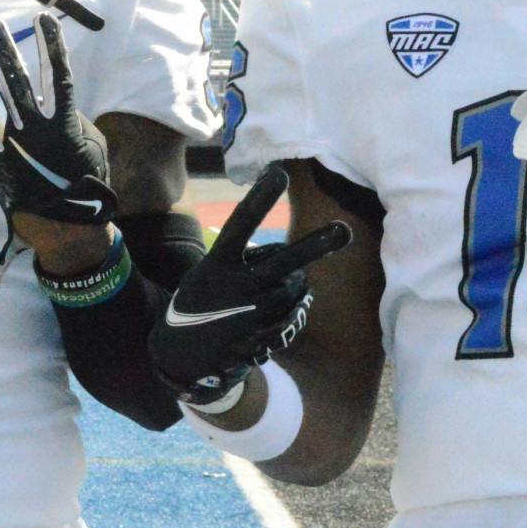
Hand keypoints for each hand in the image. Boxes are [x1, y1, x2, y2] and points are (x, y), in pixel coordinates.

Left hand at [0, 13, 115, 260]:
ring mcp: (11, 145)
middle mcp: (35, 129)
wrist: (65, 227)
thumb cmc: (86, 184)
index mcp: (65, 123)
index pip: (58, 74)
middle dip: (4, 48)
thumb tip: (58, 103)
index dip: (52, 45)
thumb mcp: (93, 146)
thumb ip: (76, 118)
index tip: (44, 18)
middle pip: (16, 79)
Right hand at [149, 165, 349, 403]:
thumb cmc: (201, 301)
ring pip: (295, 287)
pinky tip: (280, 310)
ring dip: (297, 283)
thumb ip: (246, 260)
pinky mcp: (260, 337)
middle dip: (316, 245)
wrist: (180, 354)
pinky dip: (293, 309)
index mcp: (217, 263)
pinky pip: (294, 315)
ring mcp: (250, 314)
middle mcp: (235, 286)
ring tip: (282, 285)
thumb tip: (295, 259)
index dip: (260, 198)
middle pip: (283, 261)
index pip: (241, 223)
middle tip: (346, 231)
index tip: (280, 174)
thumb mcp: (209, 272)